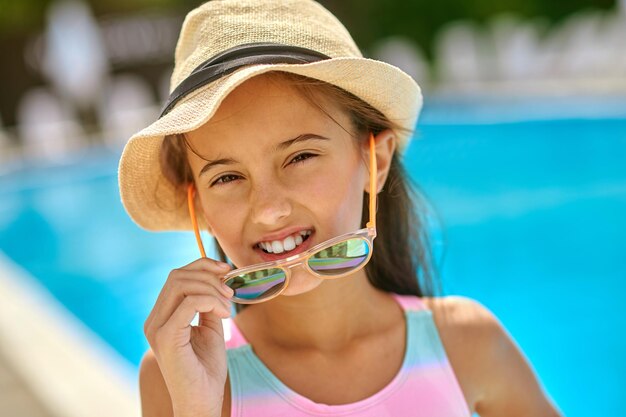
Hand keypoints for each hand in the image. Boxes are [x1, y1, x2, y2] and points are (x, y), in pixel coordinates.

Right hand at [143, 258, 232, 416]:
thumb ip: (208, 304)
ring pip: (181, 284)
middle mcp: (154, 320)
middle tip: (230, 291)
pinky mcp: (166, 337)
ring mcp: (157, 328)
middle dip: (209, 275)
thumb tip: (219, 280)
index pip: (176, 276)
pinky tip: (224, 315)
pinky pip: (188, 303)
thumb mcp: (210, 327)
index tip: (227, 271)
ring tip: (228, 306)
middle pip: (177, 275)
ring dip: (212, 289)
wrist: (202, 400)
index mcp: (162, 316)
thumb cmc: (206, 369)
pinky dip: (211, 301)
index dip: (202, 266)